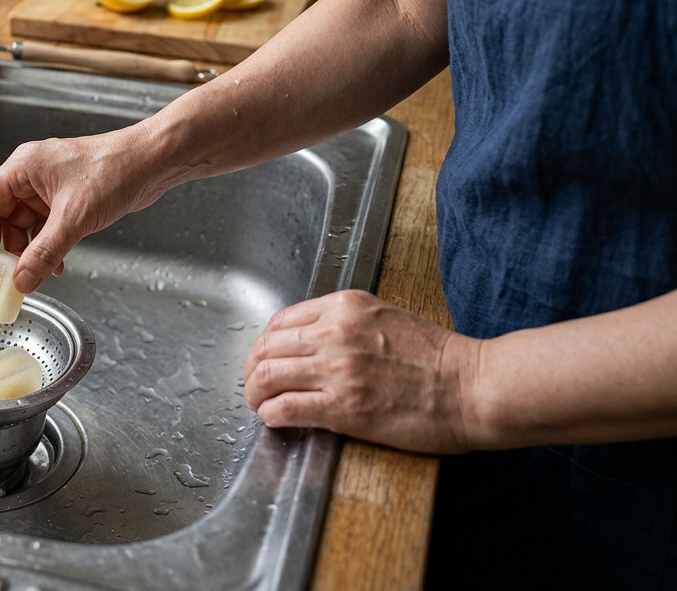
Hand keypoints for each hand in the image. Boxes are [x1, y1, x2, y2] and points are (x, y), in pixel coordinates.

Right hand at [0, 126, 165, 292]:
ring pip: (22, 226)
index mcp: (21, 168)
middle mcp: (30, 176)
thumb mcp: (74, 218)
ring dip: (26, 253)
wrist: (153, 162)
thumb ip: (45, 252)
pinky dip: (45, 248)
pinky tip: (55, 267)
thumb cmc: (116, 169)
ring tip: (30, 276)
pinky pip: (44, 228)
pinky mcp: (65, 199)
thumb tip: (22, 280)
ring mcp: (48, 188)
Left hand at [242, 289, 481, 453]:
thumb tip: (310, 342)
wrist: (474, 388)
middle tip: (254, 387)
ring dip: (254, 394)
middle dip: (251, 370)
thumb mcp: (386, 318)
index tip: (263, 360)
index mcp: (345, 306)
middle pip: (266, 348)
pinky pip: (284, 408)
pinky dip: (271, 415)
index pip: (280, 321)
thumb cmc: (440, 359)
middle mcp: (334, 332)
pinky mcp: (342, 407)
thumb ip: (345, 324)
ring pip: (266, 376)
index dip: (264, 345)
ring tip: (260, 405)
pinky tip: (276, 420)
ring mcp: (337, 369)